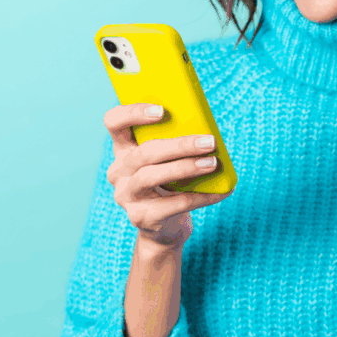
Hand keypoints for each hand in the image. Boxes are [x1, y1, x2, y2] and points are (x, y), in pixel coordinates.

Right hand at [103, 103, 233, 250]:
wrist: (165, 226)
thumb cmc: (171, 183)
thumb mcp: (168, 161)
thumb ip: (176, 143)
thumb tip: (207, 132)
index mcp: (123, 149)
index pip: (114, 122)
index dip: (133, 113)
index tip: (162, 110)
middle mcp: (118, 171)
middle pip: (144, 152)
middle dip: (179, 145)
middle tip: (209, 141)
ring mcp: (126, 196)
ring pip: (152, 176)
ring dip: (186, 167)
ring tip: (213, 163)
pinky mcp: (141, 217)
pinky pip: (174, 204)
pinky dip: (201, 196)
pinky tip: (222, 191)